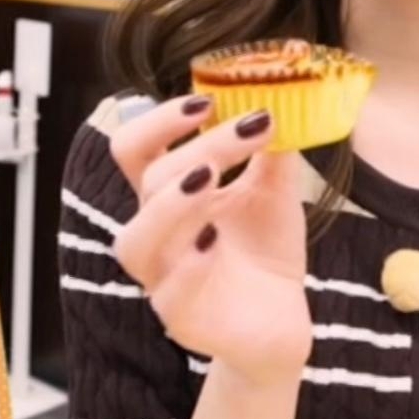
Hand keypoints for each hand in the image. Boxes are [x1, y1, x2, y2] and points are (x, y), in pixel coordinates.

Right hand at [110, 96, 311, 385]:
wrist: (281, 320)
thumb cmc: (265, 251)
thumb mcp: (275, 191)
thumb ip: (272, 149)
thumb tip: (282, 98)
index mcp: (171, 195)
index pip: (136, 149)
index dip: (160, 120)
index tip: (208, 100)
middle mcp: (158, 232)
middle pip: (150, 179)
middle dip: (203, 146)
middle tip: (251, 128)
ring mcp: (163, 276)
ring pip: (137, 238)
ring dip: (173, 202)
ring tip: (211, 176)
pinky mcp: (180, 316)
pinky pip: (168, 291)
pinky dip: (188, 264)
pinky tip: (212, 244)